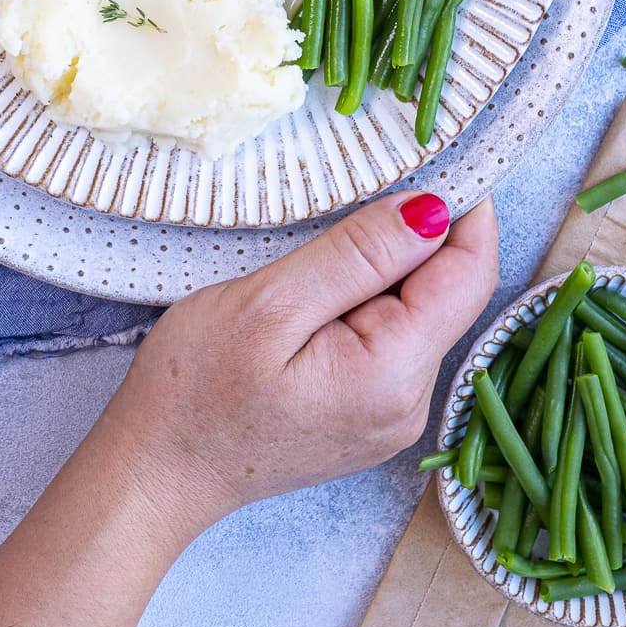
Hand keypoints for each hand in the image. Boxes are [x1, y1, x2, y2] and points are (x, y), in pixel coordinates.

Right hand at [98, 191, 497, 534]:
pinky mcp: (368, 414)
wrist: (156, 472)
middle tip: (362, 185)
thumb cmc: (195, 389)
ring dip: (389, 266)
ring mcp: (391, 414)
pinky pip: (393, 339)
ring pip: (420, 313)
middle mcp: (410, 402)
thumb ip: (357, 256)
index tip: (439, 153)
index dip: (465, 209)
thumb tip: (433, 210)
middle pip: (447, 293)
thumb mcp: (269, 304)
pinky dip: (371, 300)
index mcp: (393, 374)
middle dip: (419, 234)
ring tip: (326, 240)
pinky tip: (321, 287)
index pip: (469, 276)